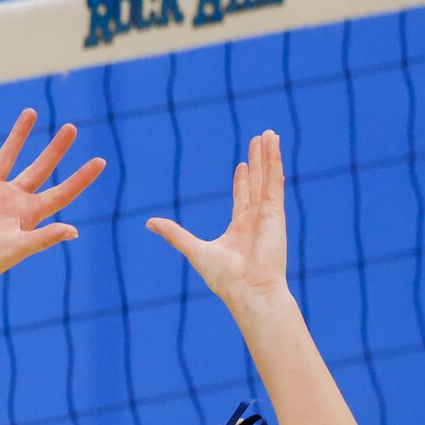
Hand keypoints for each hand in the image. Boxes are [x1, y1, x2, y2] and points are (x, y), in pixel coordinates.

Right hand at [0, 108, 105, 299]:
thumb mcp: (16, 249)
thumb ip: (43, 238)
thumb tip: (74, 231)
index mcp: (27, 214)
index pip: (61, 193)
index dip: (81, 178)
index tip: (101, 161)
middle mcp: (11, 198)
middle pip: (40, 168)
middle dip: (56, 149)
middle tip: (72, 128)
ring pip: (6, 155)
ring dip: (18, 134)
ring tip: (31, 111)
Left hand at [147, 129, 289, 314]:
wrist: (249, 290)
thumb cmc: (225, 278)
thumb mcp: (194, 250)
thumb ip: (174, 234)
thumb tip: (149, 223)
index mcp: (240, 229)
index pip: (242, 199)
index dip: (243, 181)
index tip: (242, 165)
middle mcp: (256, 220)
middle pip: (256, 183)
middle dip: (257, 162)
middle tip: (259, 140)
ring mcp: (268, 215)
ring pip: (267, 177)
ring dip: (268, 155)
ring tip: (269, 134)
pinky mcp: (275, 212)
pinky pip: (274, 181)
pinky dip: (274, 162)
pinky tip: (273, 145)